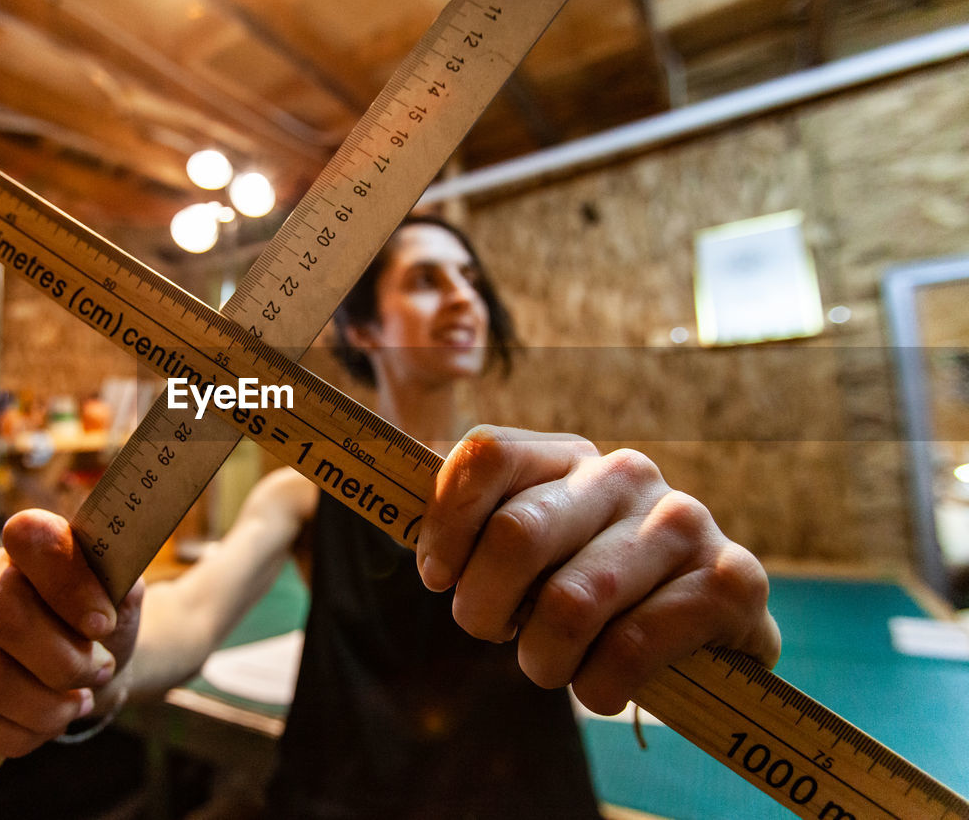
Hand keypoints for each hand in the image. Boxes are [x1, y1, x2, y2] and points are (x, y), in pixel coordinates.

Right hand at [0, 510, 143, 755]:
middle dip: (64, 665)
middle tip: (97, 674)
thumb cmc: (100, 626)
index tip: (103, 626)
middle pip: (4, 618)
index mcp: (28, 543)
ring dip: (46, 710)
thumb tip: (101, 616)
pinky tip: (39, 724)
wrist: (80, 665)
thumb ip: (119, 592)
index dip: (69, 585)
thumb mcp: (123, 600)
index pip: (31, 538)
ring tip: (72, 705)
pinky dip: (14, 736)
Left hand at [415, 426, 779, 714]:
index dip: (445, 523)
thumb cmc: (588, 590)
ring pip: (570, 602)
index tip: (437, 576)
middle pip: (516, 535)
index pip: (486, 453)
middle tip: (492, 634)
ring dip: (544, 660)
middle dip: (483, 608)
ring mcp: (683, 521)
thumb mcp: (530, 549)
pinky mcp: (734, 580)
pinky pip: (631, 648)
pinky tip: (603, 685)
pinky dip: (599, 686)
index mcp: (567, 455)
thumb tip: (405, 504)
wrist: (702, 637)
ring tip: (553, 667)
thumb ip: (473, 523)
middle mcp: (627, 473)